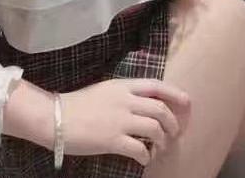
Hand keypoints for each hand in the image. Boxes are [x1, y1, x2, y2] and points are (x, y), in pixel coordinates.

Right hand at [60, 78, 189, 166]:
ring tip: (158, 148)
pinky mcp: (112, 140)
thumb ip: (124, 95)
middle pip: (160, 109)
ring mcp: (120, 120)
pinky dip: (147, 156)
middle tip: (172, 134)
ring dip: (162, 141)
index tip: (187, 102)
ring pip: (155, 129)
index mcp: (123, 86)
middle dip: (172, 123)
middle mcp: (125, 100)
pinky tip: (144, 158)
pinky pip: (140, 148)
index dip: (175, 94)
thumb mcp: (105, 91)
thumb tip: (144, 104)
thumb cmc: (78, 104)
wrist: (56, 117)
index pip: (156, 85)